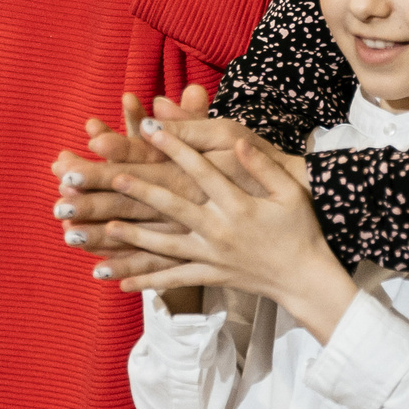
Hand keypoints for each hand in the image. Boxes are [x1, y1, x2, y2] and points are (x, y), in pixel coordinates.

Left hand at [57, 98, 305, 280]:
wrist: (306, 278)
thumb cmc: (300, 229)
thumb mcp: (289, 191)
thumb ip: (261, 167)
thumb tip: (238, 141)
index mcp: (238, 205)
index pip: (200, 169)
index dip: (174, 146)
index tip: (149, 128)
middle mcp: (220, 230)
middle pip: (173, 206)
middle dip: (140, 190)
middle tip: (110, 175)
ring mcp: (212, 256)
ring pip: (165, 245)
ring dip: (132, 237)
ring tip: (102, 229)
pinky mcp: (210, 275)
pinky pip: (173, 278)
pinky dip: (146, 280)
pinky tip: (118, 281)